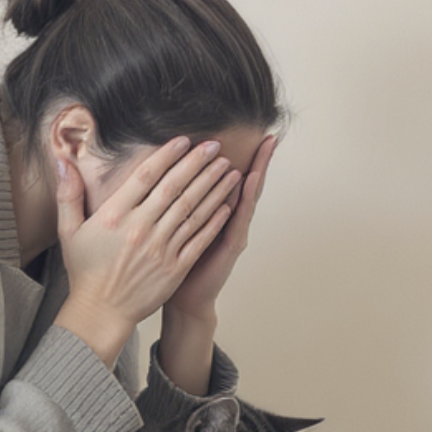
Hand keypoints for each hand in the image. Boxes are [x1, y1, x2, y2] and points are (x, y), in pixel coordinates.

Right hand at [52, 137, 242, 363]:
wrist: (101, 311)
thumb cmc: (85, 271)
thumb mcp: (68, 231)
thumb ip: (68, 194)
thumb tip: (61, 161)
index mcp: (114, 215)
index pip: (146, 176)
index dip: (167, 155)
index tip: (184, 141)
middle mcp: (140, 229)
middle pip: (174, 188)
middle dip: (197, 164)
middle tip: (215, 146)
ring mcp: (160, 249)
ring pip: (192, 210)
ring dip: (213, 187)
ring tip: (228, 169)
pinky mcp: (175, 268)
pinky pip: (199, 238)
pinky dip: (215, 220)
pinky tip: (228, 204)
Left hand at [166, 134, 277, 321]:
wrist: (182, 299)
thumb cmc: (175, 262)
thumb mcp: (174, 225)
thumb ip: (177, 202)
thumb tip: (162, 172)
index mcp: (216, 213)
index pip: (231, 180)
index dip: (240, 158)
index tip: (249, 133)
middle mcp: (230, 221)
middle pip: (246, 184)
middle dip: (258, 160)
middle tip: (269, 135)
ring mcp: (233, 233)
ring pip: (248, 196)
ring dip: (258, 171)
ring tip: (267, 148)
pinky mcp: (230, 246)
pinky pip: (239, 217)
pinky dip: (244, 197)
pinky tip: (249, 178)